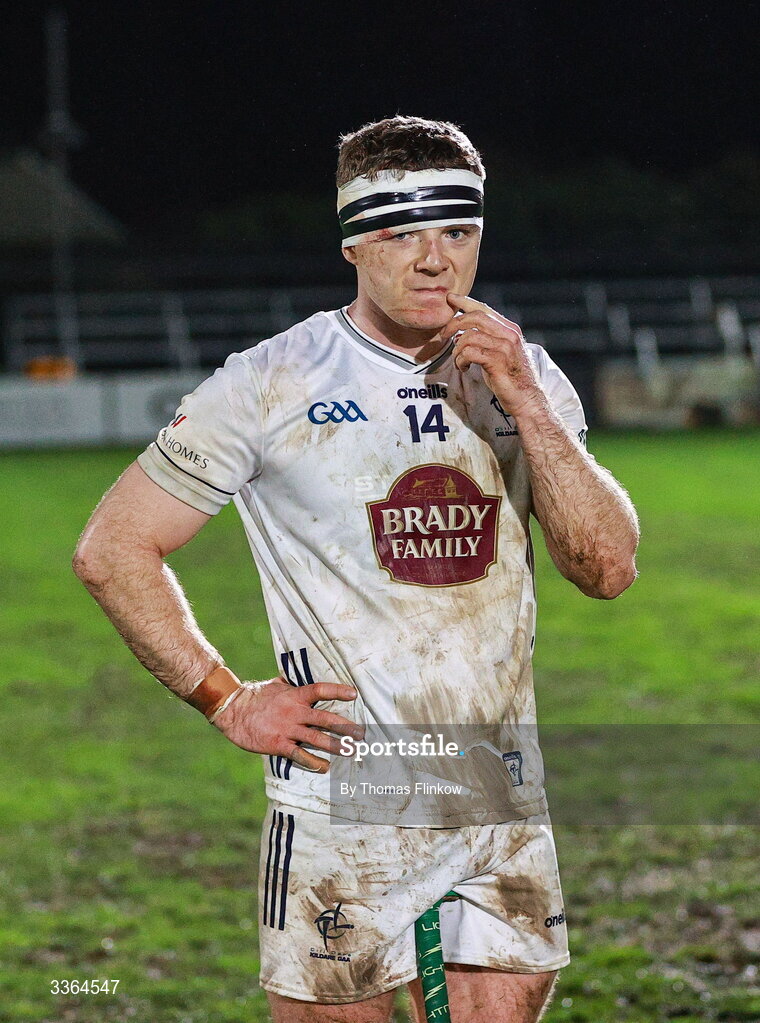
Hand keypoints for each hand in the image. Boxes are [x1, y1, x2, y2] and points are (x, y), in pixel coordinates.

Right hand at [212, 678, 363, 773]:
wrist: (232, 710)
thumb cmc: (256, 696)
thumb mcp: (275, 685)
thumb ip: (291, 684)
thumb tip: (298, 676)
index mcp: (295, 695)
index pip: (320, 689)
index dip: (338, 691)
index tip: (354, 694)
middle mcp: (294, 712)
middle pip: (325, 718)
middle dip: (345, 726)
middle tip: (361, 733)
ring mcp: (287, 729)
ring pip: (317, 738)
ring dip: (336, 745)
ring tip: (351, 751)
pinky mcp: (278, 744)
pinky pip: (299, 755)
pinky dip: (313, 762)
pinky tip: (325, 767)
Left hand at [442, 293, 544, 415]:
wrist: (526, 399)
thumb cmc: (510, 378)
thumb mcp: (499, 354)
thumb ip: (485, 341)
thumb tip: (460, 335)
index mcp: (509, 329)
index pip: (484, 309)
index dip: (465, 301)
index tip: (450, 298)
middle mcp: (509, 334)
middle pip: (475, 317)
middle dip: (454, 323)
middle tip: (443, 335)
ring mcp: (505, 347)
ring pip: (470, 336)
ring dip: (457, 350)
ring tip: (458, 361)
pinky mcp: (498, 362)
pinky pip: (470, 353)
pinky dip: (461, 360)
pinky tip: (463, 368)